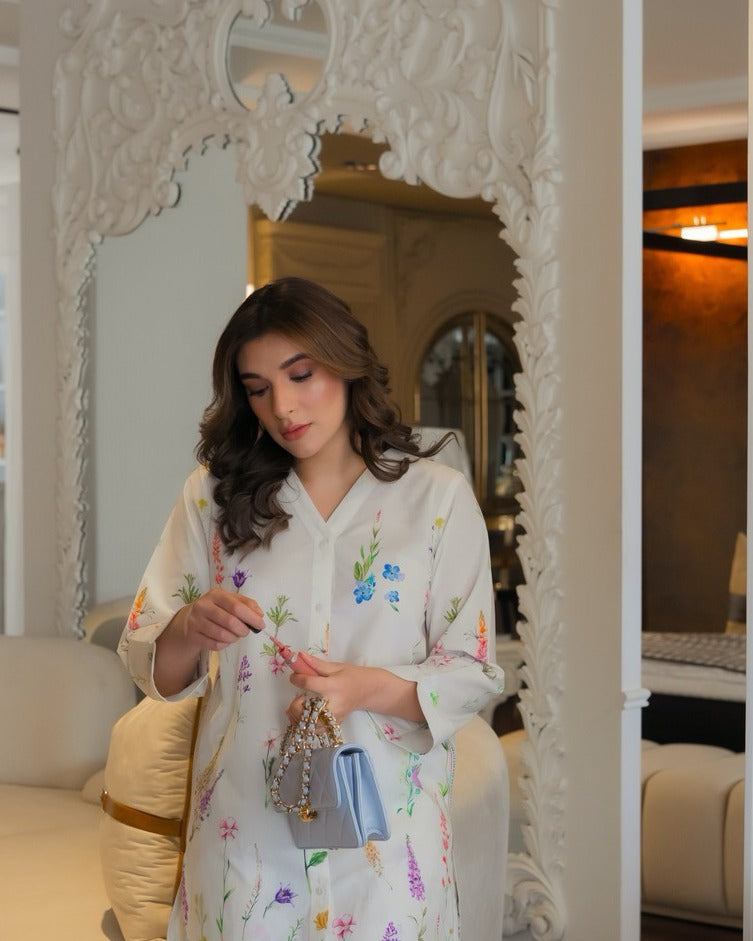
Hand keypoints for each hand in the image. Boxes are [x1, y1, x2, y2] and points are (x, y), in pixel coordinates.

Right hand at [179, 588, 264, 652]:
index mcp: (215, 595)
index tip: (261, 625)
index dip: (251, 617)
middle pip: (230, 621)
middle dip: (243, 629)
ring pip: (222, 635)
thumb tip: (260, 614)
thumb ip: (246, 604)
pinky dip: (224, 644)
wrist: (188, 620)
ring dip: (234, 638)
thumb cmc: (215, 609)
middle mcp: (203, 606)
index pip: (236, 606)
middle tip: (246, 632)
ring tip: (235, 635)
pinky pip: (214, 645)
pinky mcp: (193, 636)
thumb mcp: (229, 601)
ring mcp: (196, 622)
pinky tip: (225, 640)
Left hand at [287, 651, 423, 724]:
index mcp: (333, 686)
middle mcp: (332, 704)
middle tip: (298, 696)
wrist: (370, 691)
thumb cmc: (354, 676)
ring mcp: (333, 717)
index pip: (309, 683)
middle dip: (295, 705)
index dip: (297, 679)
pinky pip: (314, 730)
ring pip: (308, 725)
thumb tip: (299, 656)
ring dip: (298, 717)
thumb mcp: (337, 666)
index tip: (294, 676)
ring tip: (300, 706)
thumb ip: (316, 664)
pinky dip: (306, 724)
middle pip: (305, 711)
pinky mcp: (334, 724)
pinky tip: (306, 715)